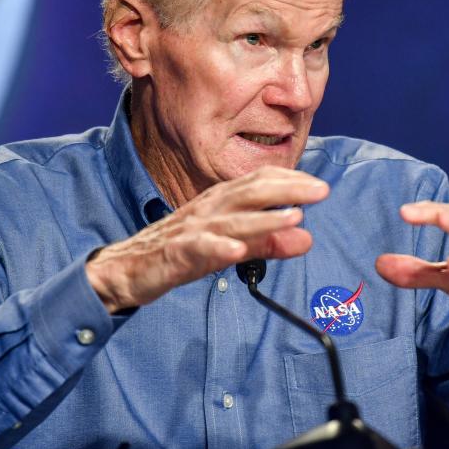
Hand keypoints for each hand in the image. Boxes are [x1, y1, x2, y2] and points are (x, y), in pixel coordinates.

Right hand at [87, 166, 328, 312]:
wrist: (126, 268)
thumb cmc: (181, 252)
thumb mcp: (229, 246)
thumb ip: (266, 242)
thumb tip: (306, 237)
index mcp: (219, 202)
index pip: (258, 181)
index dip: (290, 180)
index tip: (319, 185)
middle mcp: (207, 209)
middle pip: (250, 193)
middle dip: (287, 189)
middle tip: (321, 190)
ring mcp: (191, 230)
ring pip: (230, 221)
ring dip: (263, 219)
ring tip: (293, 218)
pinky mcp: (175, 253)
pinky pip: (197, 249)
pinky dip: (218, 248)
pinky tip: (238, 251)